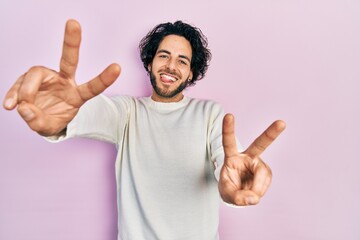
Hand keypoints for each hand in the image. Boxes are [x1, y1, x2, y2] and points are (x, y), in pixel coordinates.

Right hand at [3, 19, 120, 135]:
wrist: (40, 119)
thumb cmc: (52, 120)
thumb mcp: (48, 128)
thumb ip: (38, 121)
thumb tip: (24, 107)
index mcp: (77, 95)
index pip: (93, 87)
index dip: (104, 78)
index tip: (118, 67)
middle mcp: (65, 81)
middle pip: (69, 60)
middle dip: (71, 41)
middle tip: (73, 23)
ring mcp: (48, 78)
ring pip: (35, 73)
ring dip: (25, 90)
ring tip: (21, 106)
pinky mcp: (32, 78)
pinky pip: (20, 82)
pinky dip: (14, 94)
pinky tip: (10, 105)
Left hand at [218, 114, 285, 205]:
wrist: (237, 193)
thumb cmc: (229, 187)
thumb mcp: (226, 193)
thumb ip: (236, 197)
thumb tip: (253, 198)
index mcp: (232, 156)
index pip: (229, 141)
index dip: (228, 129)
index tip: (228, 115)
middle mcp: (248, 157)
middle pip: (260, 144)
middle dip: (271, 133)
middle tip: (282, 123)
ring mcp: (259, 164)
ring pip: (262, 176)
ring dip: (255, 189)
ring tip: (247, 196)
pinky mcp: (266, 173)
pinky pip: (264, 185)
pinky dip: (258, 193)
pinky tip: (253, 194)